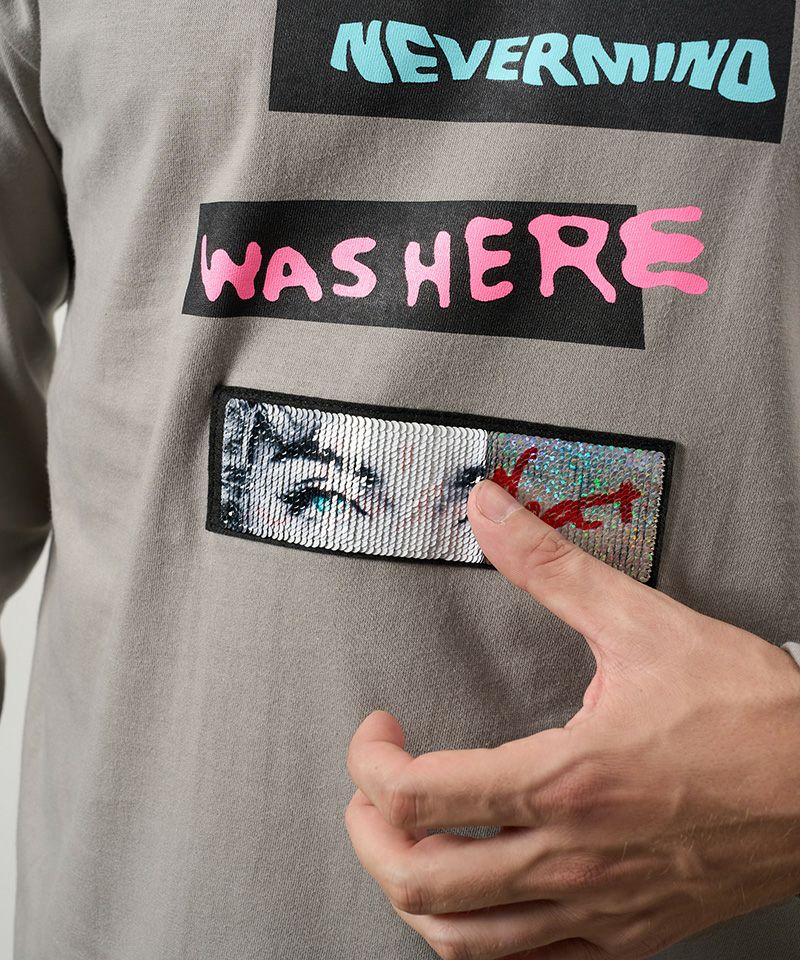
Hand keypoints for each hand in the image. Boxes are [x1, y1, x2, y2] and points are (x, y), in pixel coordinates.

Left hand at [345, 478, 799, 959]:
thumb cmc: (750, 714)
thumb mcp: (641, 621)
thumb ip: (551, 565)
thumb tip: (492, 511)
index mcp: (566, 780)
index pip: (419, 795)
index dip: (371, 762)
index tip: (380, 731)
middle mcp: (573, 857)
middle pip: (421, 880)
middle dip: (370, 832)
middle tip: (371, 790)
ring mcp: (599, 908)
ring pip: (464, 939)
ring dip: (412, 890)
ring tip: (408, 840)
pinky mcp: (629, 933)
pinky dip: (479, 936)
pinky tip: (480, 898)